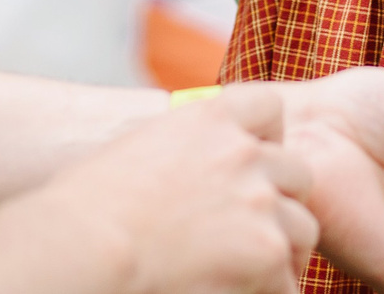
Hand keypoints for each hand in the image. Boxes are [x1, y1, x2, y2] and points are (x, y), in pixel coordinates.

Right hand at [0, 83, 314, 293]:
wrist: (82, 250)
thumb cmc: (86, 211)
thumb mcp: (139, 151)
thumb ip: (186, 152)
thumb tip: (201, 179)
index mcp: (210, 118)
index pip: (268, 107)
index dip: (266, 139)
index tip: (254, 165)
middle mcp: (244, 154)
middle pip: (295, 173)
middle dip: (278, 203)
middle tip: (249, 235)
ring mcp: (261, 204)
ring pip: (301, 231)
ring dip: (279, 254)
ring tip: (242, 276)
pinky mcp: (267, 255)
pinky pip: (289, 282)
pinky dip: (269, 292)